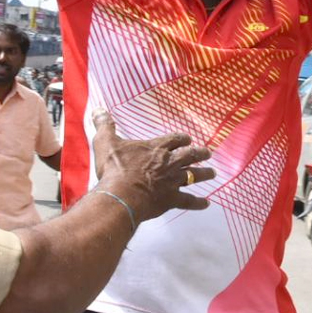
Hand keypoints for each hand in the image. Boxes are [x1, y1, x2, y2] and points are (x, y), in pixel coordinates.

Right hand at [90, 111, 214, 223]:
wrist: (122, 195)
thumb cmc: (114, 168)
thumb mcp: (106, 142)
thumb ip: (104, 125)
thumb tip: (98, 109)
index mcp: (155, 148)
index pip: (174, 139)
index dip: (182, 138)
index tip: (188, 139)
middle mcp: (168, 162)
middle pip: (189, 155)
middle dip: (200, 153)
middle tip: (208, 153)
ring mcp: (172, 181)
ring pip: (194, 175)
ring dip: (204, 174)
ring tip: (213, 173)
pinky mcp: (171, 199)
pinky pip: (188, 201)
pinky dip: (198, 202)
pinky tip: (206, 203)